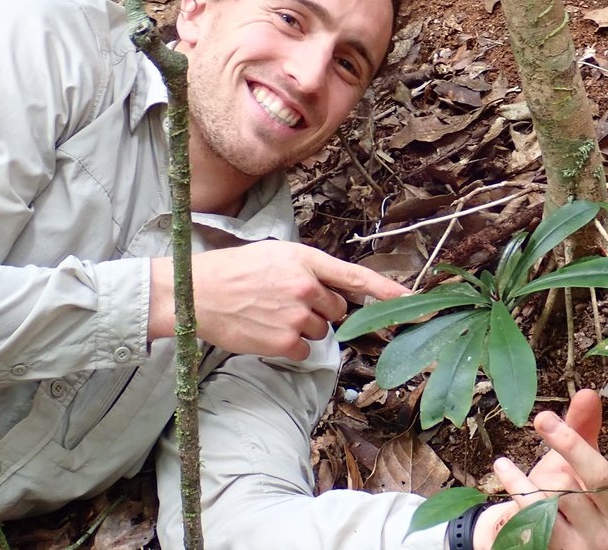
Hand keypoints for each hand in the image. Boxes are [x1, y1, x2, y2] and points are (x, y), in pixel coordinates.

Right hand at [149, 241, 408, 359]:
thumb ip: (309, 270)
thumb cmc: (233, 272)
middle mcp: (305, 286)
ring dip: (301, 328)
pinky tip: (264, 331)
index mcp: (305, 260)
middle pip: (337, 310)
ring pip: (320, 332)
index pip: (356, 276)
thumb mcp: (275, 255)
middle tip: (284, 302)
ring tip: (269, 314)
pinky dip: (287, 347)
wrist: (194, 293)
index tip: (412, 300)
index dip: (386, 290)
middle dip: (319, 310)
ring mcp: (295, 315)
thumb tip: (333, 292)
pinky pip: (302, 351)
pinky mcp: (283, 341)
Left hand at [472, 390, 607, 549]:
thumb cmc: (563, 494)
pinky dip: (517, 487)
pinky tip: (504, 469)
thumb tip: (588, 392)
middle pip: (600, 478)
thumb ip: (584, 429)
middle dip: (570, 444)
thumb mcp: (575, 462)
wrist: (535, 539)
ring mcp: (594, 544)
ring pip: (560, 493)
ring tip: (521, 471)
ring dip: (538, 478)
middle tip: (544, 418)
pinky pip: (536, 513)